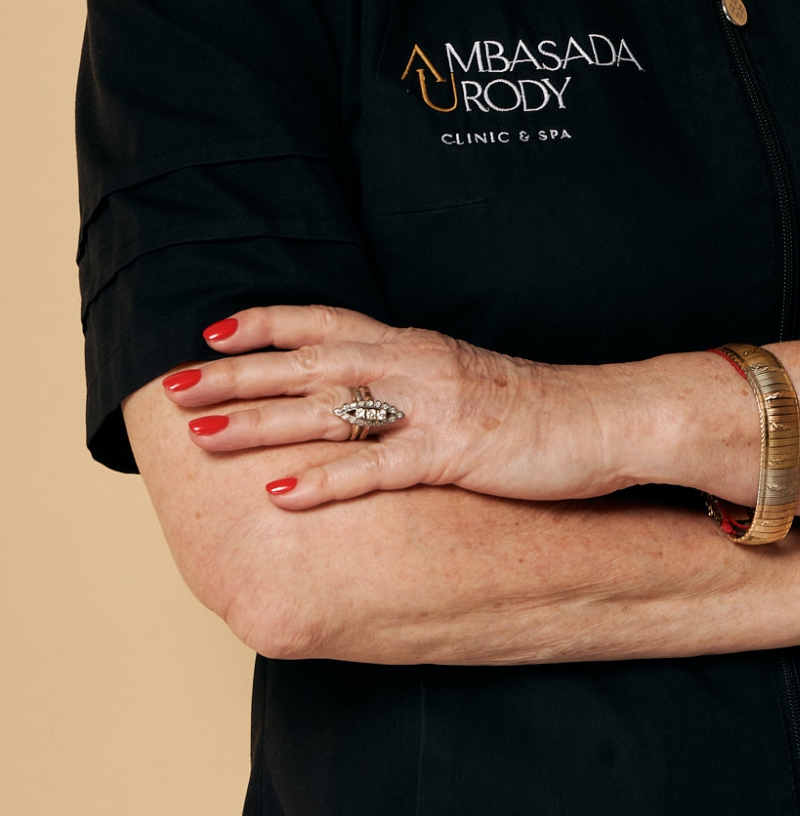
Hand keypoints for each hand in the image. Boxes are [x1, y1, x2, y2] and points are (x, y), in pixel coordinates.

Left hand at [163, 306, 622, 509]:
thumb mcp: (467, 379)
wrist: (610, 418)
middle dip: (235, 375)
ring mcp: (433, 406)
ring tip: (201, 436)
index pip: (326, 320)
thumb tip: (369, 394)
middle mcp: (414, 364)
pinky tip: (280, 494)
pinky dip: (324, 481)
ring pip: (327, 411)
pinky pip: (377, 468)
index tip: (211, 332)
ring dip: (257, 424)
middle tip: (173, 385)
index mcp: (415, 344)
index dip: (266, 324)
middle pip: (307, 362)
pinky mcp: (454, 451)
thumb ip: (416, 379)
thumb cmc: (541, 408)